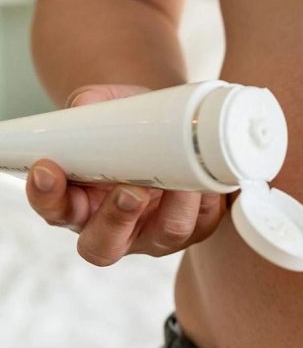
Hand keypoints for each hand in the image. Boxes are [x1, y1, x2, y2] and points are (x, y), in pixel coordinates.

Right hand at [25, 84, 226, 265]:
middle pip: (103, 246)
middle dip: (116, 219)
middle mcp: (116, 227)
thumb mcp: (109, 107)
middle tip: (128, 190)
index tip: (49, 169)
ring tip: (178, 180)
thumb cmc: (133, 123)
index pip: (54, 210)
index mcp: (80, 203)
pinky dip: (207, 201)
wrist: (177, 123)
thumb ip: (91, 104)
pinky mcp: (197, 225)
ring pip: (164, 236)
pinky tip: (207, 180)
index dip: (47, 196)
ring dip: (173, 209)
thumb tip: (87, 105)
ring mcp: (157, 231)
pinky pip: (204, 222)